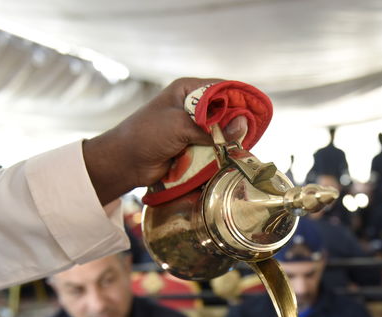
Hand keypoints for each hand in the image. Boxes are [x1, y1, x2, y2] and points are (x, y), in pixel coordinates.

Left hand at [83, 77, 247, 203]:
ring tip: (243, 146)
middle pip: (225, 112)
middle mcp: (193, 106)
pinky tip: (232, 156)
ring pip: (221, 132)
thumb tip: (243, 126)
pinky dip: (221, 153)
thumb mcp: (180, 125)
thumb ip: (212, 127)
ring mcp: (193, 128)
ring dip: (229, 140)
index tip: (257, 110)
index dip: (240, 98)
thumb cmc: (147, 134)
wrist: (125, 162)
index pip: (221, 89)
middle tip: (251, 133)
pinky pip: (214, 148)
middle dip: (237, 122)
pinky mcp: (193, 147)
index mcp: (187, 90)